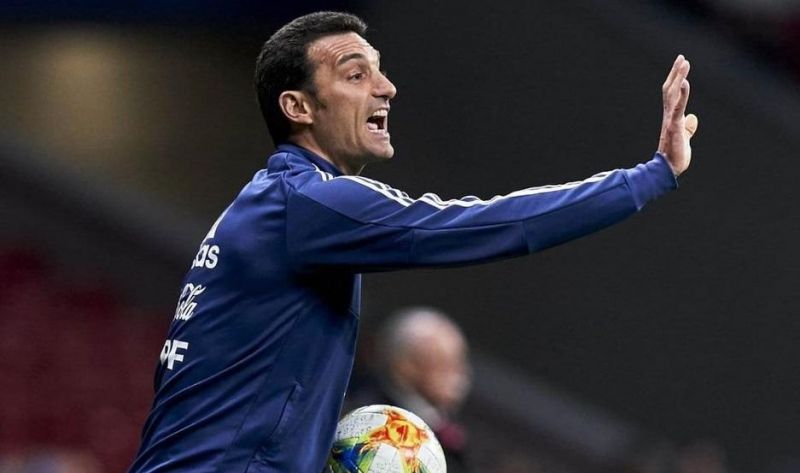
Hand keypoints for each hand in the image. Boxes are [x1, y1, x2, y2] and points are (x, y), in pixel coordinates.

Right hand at [658, 55, 698, 175]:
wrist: (668, 170)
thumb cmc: (675, 156)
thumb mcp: (684, 138)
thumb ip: (688, 127)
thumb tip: (693, 118)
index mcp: (671, 117)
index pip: (672, 94)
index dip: (675, 79)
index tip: (681, 64)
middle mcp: (669, 116)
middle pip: (670, 90)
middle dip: (675, 73)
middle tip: (681, 58)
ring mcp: (671, 120)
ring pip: (673, 94)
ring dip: (678, 77)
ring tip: (684, 63)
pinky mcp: (674, 126)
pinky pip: (677, 107)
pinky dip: (681, 94)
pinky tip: (684, 82)